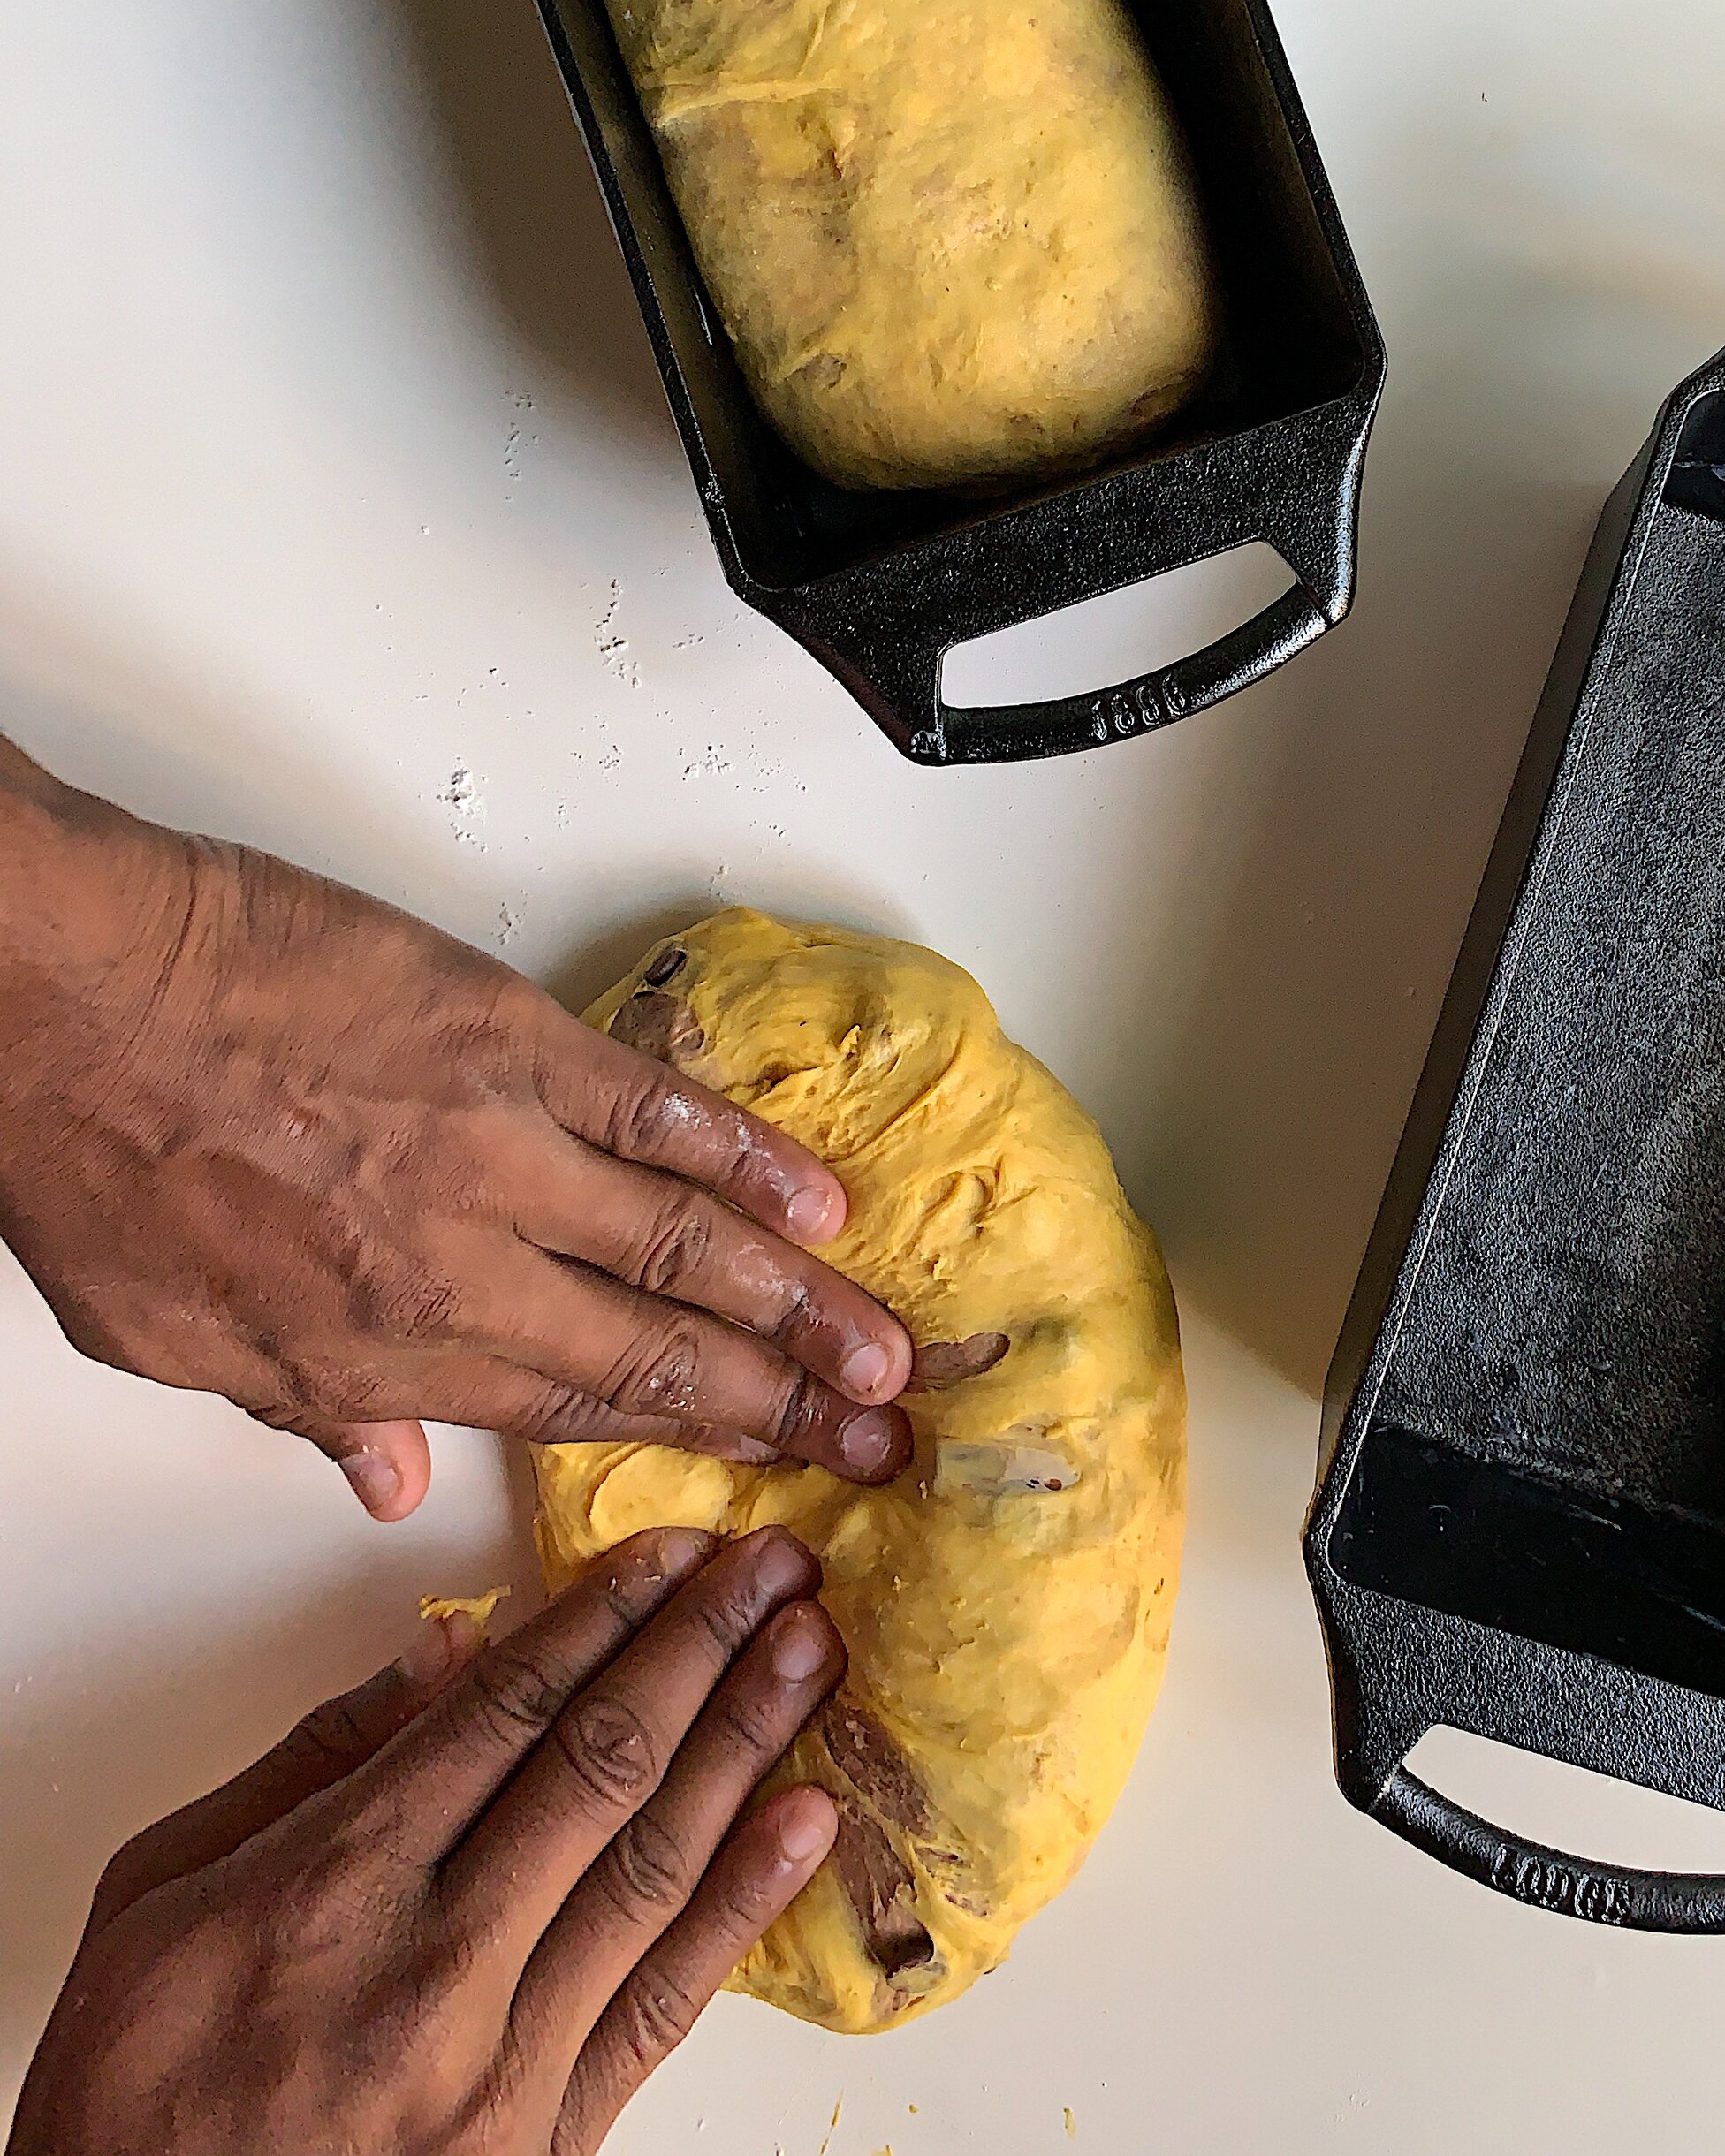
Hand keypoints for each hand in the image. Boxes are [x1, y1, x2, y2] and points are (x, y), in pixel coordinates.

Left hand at [0, 735, 911, 1516]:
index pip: (569, 1417)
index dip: (685, 1444)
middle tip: (881, 1438)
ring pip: (681, 1247)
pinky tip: (817, 1196)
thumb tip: (389, 1483)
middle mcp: (454, 1274)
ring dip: (800, 1303)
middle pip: (654, 1354)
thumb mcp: (170, 1334)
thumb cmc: (96, 1153)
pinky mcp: (510, 1042)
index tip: (767, 1468)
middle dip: (783, 1402)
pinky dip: (745, 1156)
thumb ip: (303, 1410)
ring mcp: (495, 1154)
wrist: (70, 998)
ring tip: (886, 1347)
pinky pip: (657, 1109)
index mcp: (373, 1354)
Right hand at [7, 1527, 843, 2155]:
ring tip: (810, 1651)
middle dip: (699, 1647)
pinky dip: (745, 1904)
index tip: (671, 1552)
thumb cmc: (129, 2099)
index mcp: (335, 1888)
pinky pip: (665, 2006)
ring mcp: (502, 2065)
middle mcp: (433, 1966)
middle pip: (601, 1766)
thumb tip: (442, 1655)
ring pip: (652, 1867)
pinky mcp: (547, 2144)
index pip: (507, 1713)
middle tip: (775, 1566)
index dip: (603, 1617)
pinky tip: (804, 1820)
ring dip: (745, 1742)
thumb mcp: (158, 1897)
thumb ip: (310, 1767)